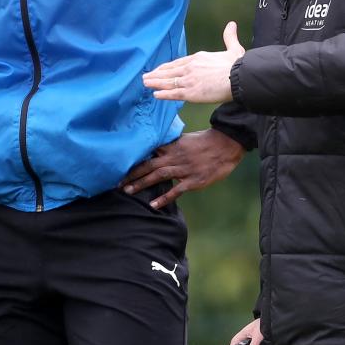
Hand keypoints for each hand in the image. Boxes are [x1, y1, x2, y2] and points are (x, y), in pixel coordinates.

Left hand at [120, 128, 245, 208]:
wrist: (226, 144)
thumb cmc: (207, 141)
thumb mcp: (187, 138)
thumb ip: (172, 144)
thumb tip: (159, 147)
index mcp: (173, 146)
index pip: (149, 151)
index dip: (135, 158)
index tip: (121, 164)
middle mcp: (175, 157)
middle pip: (149, 165)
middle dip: (133, 174)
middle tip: (117, 182)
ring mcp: (184, 169)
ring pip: (158, 176)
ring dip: (142, 184)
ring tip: (128, 191)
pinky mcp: (193, 180)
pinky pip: (176, 191)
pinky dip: (164, 198)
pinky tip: (153, 205)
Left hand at [143, 21, 243, 103]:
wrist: (238, 78)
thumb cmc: (237, 65)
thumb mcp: (233, 48)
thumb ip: (229, 37)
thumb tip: (231, 24)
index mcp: (198, 58)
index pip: (178, 63)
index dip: (167, 67)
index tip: (159, 69)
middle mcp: (190, 68)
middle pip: (169, 71)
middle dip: (156, 74)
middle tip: (145, 76)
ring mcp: (189, 80)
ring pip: (168, 82)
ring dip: (155, 82)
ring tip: (145, 83)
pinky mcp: (190, 92)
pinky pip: (173, 93)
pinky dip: (163, 94)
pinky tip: (155, 94)